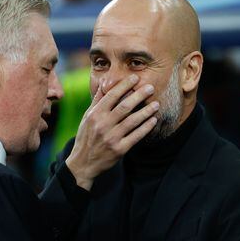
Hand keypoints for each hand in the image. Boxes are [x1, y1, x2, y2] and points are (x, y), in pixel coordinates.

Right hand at [66, 74, 158, 190]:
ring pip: (132, 121)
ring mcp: (111, 138)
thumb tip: (104, 83)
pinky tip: (153, 120)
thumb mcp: (87, 117)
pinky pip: (136, 136)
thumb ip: (97, 101)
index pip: (112, 96)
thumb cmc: (86, 137)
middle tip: (150, 88)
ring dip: (146, 111)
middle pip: (125, 107)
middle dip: (139, 95)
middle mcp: (103, 125)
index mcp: (95, 115)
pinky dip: (146, 127)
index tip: (135, 78)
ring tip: (156, 104)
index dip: (124, 85)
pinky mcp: (119, 149)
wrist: (83, 163)